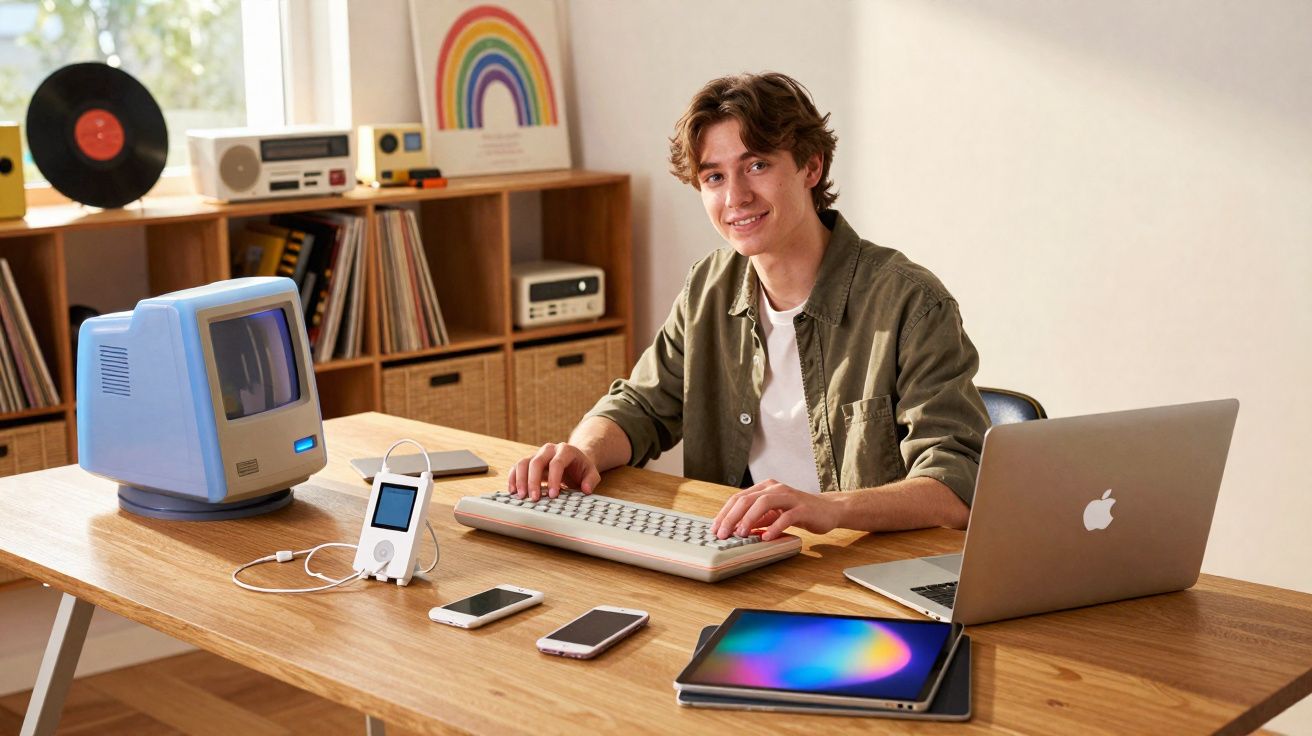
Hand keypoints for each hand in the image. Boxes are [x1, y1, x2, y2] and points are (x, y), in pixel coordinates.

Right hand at [507, 442, 601, 500]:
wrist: (574, 460)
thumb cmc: (581, 468)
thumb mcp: (591, 473)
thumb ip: (591, 480)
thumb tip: (586, 489)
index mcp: (565, 450)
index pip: (557, 463)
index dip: (554, 479)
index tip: (553, 495)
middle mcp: (549, 449)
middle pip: (536, 462)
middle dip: (533, 481)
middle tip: (534, 498)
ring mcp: (537, 454)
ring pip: (523, 463)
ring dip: (520, 480)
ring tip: (521, 496)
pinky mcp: (529, 461)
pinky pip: (517, 467)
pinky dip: (513, 478)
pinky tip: (513, 491)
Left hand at [711, 479, 842, 540]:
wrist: (828, 510)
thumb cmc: (798, 512)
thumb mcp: (772, 515)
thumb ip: (756, 520)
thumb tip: (735, 530)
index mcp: (765, 488)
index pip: (738, 498)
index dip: (725, 513)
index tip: (715, 528)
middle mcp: (775, 488)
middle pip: (747, 499)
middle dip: (732, 517)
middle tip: (723, 534)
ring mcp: (789, 497)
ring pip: (764, 503)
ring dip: (749, 519)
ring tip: (741, 534)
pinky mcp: (803, 508)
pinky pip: (786, 516)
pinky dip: (774, 527)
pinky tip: (766, 538)